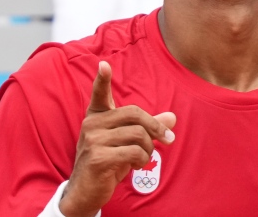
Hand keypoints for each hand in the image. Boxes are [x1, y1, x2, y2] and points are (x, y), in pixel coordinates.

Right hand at [59, 61, 176, 216]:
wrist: (85, 192)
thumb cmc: (108, 163)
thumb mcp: (128, 143)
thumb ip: (148, 128)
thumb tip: (172, 118)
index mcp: (97, 117)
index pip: (99, 94)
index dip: (102, 80)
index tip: (104, 64)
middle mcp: (92, 124)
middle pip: (135, 114)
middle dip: (155, 128)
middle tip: (168, 140)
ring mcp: (92, 140)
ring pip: (138, 134)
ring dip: (148, 149)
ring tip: (142, 159)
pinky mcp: (97, 157)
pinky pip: (133, 152)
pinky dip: (142, 160)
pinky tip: (135, 166)